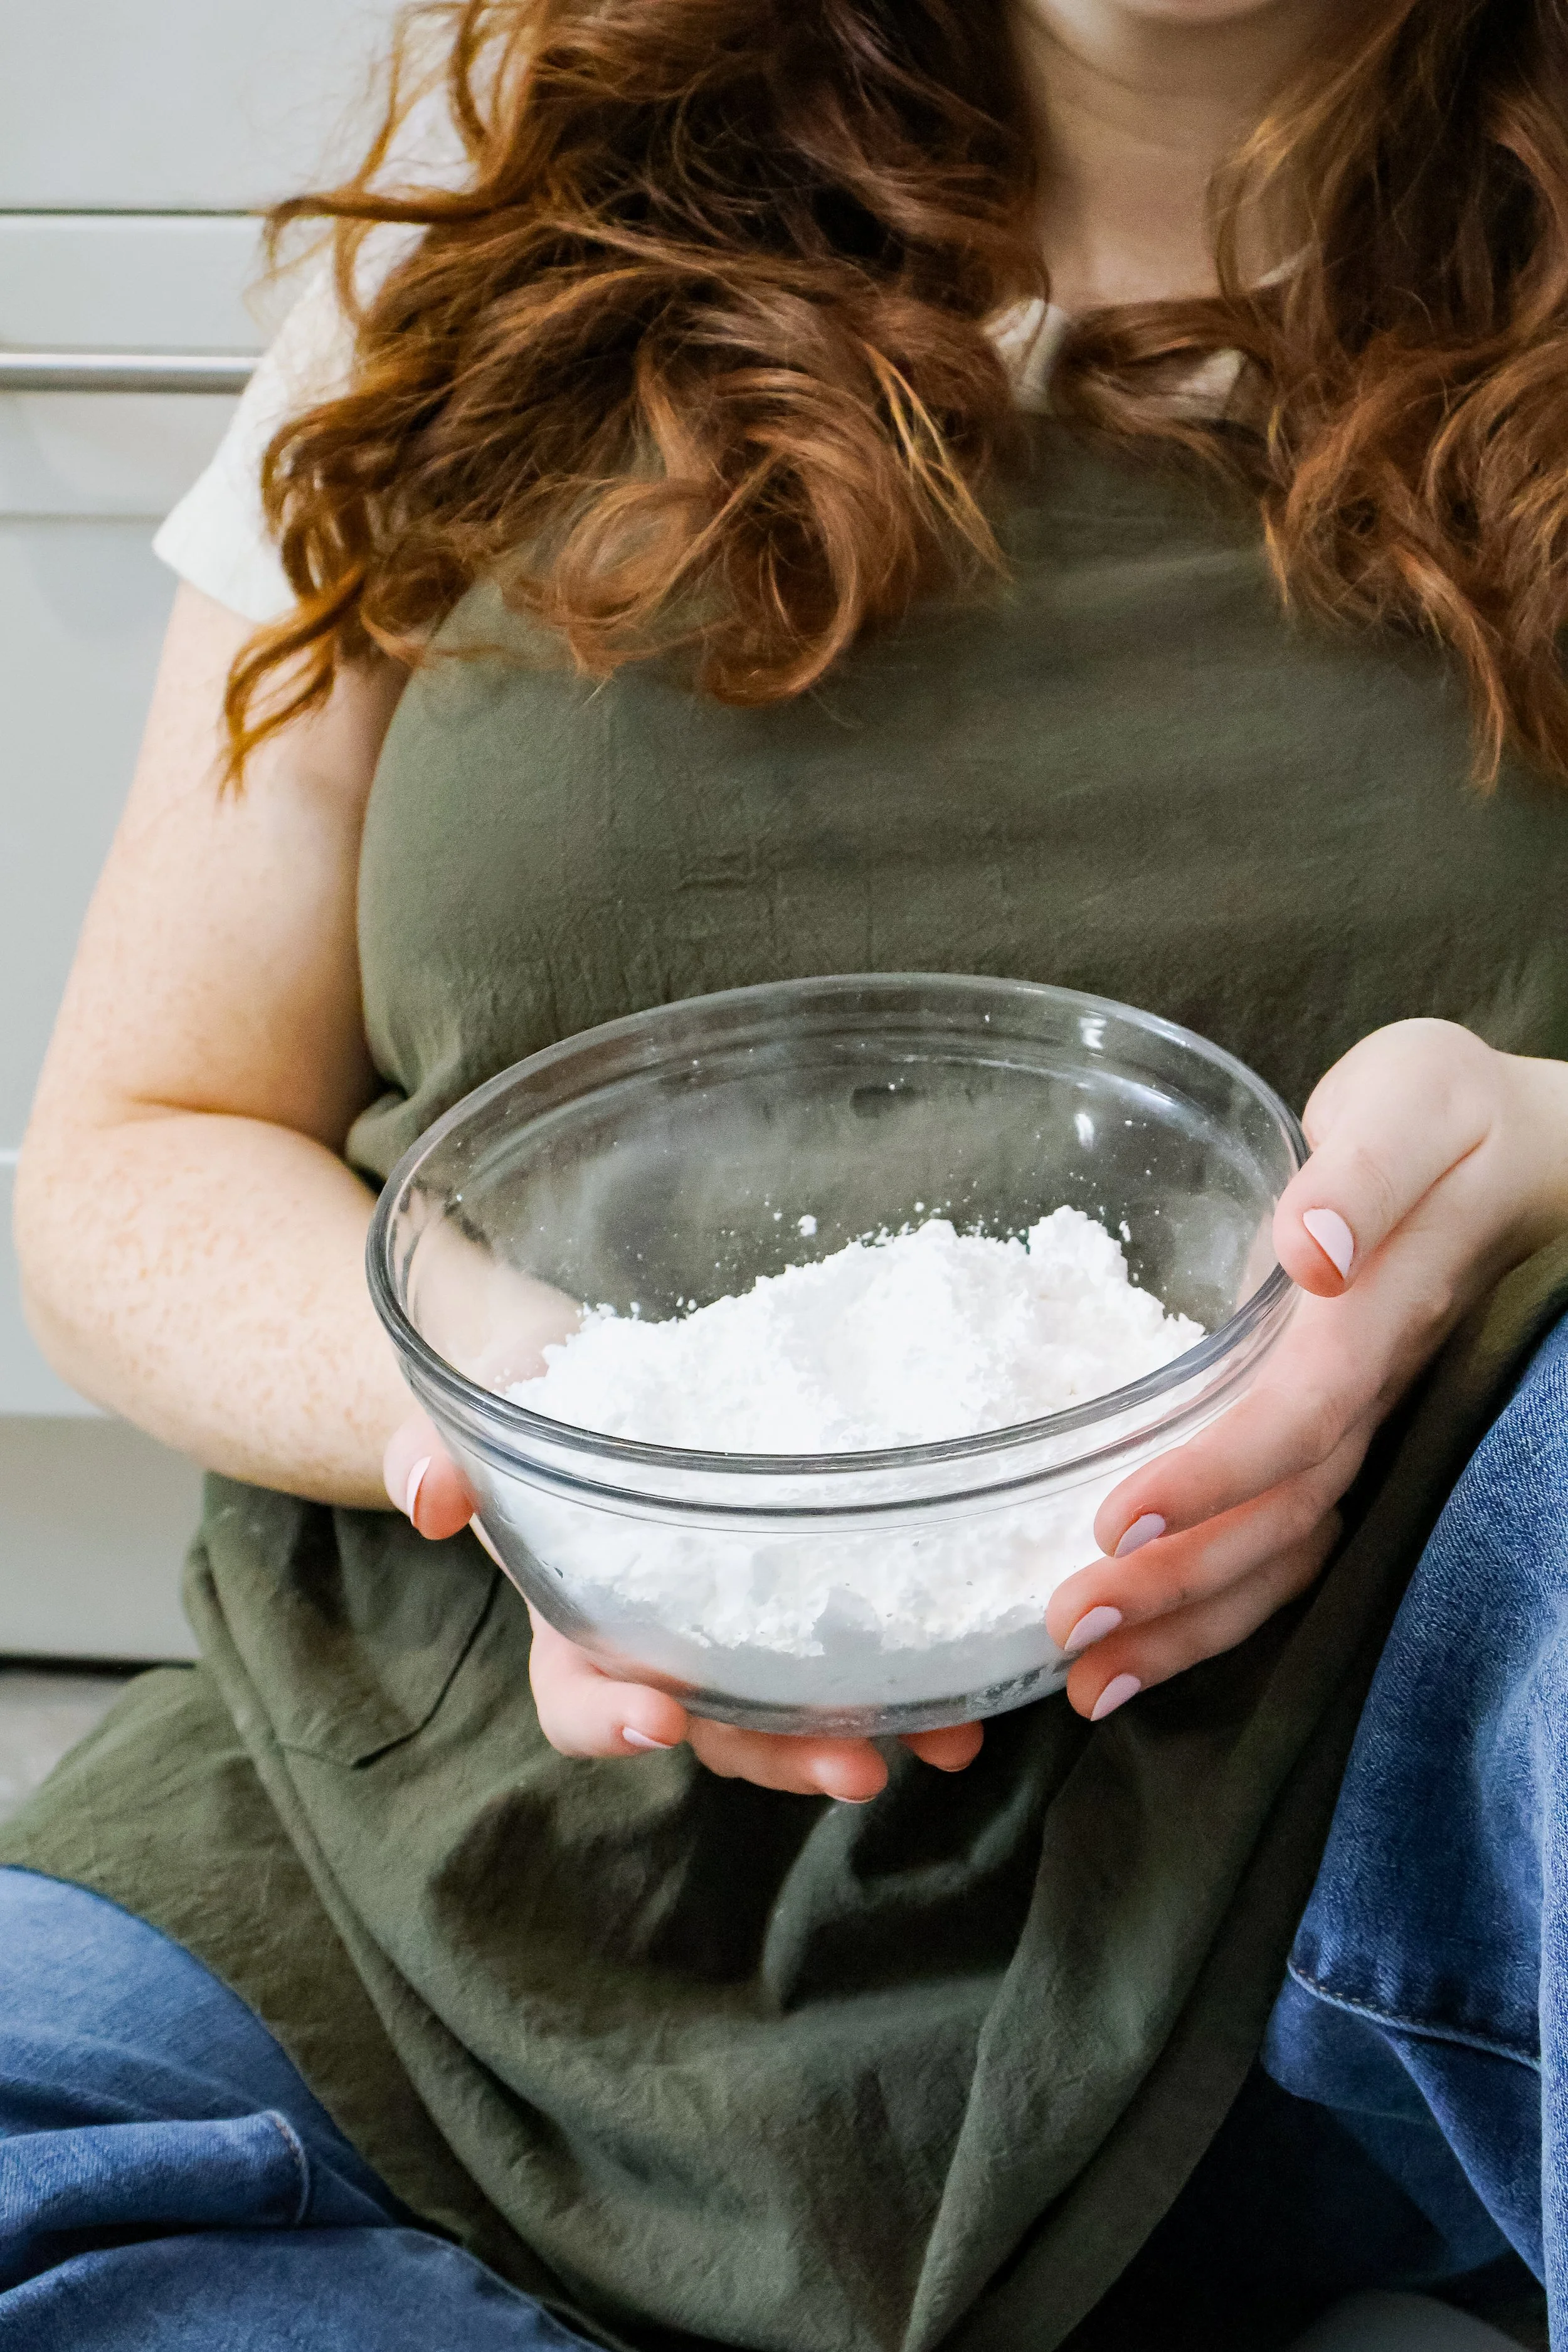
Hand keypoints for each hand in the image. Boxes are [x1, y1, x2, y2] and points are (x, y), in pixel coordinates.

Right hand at [383, 1410, 983, 1796]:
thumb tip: (428, 1493)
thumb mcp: (468, 1420)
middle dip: (783, 1756)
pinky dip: (921, 1671)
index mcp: (574, 1628)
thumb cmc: (525, 1400)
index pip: (578, 1701)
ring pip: (801, 1708)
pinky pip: (861, 1645)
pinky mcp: (809, 1583)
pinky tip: (979, 1677)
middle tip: (853, 1766)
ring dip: (873, 1733)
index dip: (611, 1723)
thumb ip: (432, 1457)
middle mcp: (664, 1647)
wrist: (591, 1365)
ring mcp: (741, 1627)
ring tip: (946, 1744)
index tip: (660, 1717)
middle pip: (718, 1733)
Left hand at [1042, 1020, 1567, 1721]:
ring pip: (1286, 1554)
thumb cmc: (1454, 1112)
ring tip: (1089, 1685)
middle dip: (1180, 1586)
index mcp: (1378, 1316)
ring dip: (1190, 1626)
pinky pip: (1287, 1543)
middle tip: (1071, 1634)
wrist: (1529, 1152)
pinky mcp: (1340, 1438)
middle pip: (1284, 1516)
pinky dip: (1215, 1605)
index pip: (1300, 1417)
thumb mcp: (1415, 1099)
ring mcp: (1362, 1427)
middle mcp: (1371, 1392)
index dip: (1215, 1477)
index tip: (1116, 1522)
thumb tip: (1314, 1248)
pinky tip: (1142, 1648)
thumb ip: (1369, 1172)